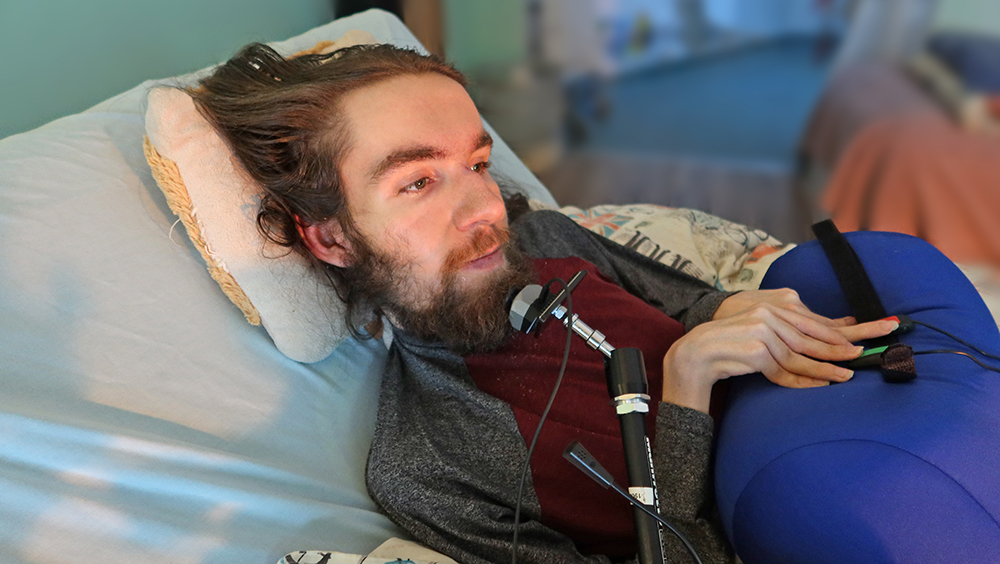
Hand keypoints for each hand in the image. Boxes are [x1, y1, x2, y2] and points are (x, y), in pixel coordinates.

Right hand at [662, 289, 898, 412]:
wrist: (698, 353)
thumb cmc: (734, 345)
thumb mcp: (764, 332)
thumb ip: (793, 332)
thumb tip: (835, 332)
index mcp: (777, 305)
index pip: (818, 321)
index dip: (848, 329)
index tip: (877, 328)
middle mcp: (772, 313)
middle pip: (815, 336)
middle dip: (845, 346)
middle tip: (869, 352)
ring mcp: (764, 330)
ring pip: (802, 355)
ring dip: (826, 369)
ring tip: (847, 376)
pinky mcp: (757, 349)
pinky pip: (784, 370)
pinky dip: (802, 381)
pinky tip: (819, 385)